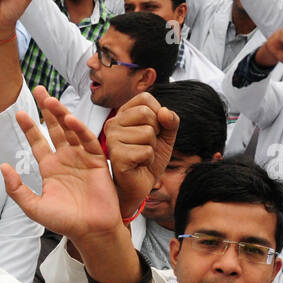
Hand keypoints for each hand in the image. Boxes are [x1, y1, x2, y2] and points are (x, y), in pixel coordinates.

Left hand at [3, 87, 129, 242]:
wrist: (90, 231)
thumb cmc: (63, 221)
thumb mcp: (33, 207)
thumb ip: (17, 188)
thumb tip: (3, 166)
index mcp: (50, 168)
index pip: (38, 142)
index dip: (29, 127)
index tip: (19, 113)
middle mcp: (65, 159)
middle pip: (55, 128)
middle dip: (47, 109)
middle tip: (39, 89)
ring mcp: (82, 158)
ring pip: (70, 130)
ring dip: (61, 114)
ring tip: (50, 100)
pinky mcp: (98, 161)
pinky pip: (88, 141)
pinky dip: (80, 129)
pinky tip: (70, 119)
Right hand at [103, 92, 179, 215]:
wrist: (140, 184)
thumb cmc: (148, 158)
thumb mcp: (165, 136)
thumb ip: (170, 121)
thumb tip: (165, 112)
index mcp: (123, 114)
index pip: (145, 99)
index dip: (157, 114)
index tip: (152, 129)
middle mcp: (113, 124)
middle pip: (146, 113)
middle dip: (155, 132)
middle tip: (145, 144)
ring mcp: (112, 139)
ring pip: (147, 133)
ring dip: (151, 148)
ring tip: (141, 155)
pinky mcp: (117, 156)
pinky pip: (145, 151)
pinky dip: (148, 159)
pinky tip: (138, 164)